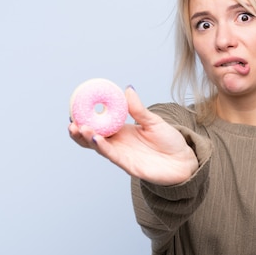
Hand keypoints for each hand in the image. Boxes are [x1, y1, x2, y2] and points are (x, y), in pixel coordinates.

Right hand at [68, 87, 198, 185]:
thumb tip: (127, 89)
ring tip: (80, 128)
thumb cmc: (169, 142)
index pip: (98, 124)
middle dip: (79, 131)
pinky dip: (102, 147)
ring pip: (98, 147)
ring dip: (87, 138)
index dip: (85, 118)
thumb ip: (138, 108)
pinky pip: (112, 156)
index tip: (75, 108)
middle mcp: (118, 143)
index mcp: (122, 131)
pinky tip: (96, 139)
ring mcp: (122, 155)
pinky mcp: (128, 165)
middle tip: (72, 121)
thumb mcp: (153, 121)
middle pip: (92, 138)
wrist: (184, 162)